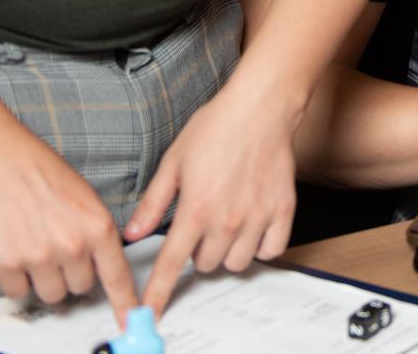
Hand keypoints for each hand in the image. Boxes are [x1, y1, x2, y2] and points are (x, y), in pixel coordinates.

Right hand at [0, 130, 138, 322]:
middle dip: (71, 274)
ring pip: (52, 294)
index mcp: (97, 226)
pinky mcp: (7, 263)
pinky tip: (15, 251)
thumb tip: (102, 262)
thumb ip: (96, 231)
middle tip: (57, 249)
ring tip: (36, 248)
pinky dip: (15, 279)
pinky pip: (18, 292)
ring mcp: (39, 256)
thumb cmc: (41, 171)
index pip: (117, 276)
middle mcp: (72, 245)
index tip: (130, 320)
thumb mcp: (85, 196)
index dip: (125, 303)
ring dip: (44, 280)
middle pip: (81, 288)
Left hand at [124, 77, 299, 315]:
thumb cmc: (216, 127)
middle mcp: (227, 219)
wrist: (260, 107)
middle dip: (198, 251)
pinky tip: (252, 225)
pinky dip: (260, 246)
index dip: (159, 291)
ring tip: (227, 224)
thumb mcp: (173, 161)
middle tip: (201, 224)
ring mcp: (258, 216)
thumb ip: (153, 202)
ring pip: (237, 262)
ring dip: (228, 251)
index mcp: (196, 208)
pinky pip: (271, 250)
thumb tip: (133, 233)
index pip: (172, 263)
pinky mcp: (283, 210)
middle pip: (206, 265)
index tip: (151, 311)